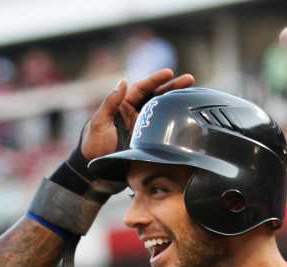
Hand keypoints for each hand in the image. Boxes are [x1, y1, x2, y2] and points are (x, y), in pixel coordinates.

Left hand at [80, 69, 195, 162]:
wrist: (95, 172)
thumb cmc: (93, 146)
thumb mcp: (99, 123)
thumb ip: (110, 103)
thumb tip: (123, 82)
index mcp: (123, 106)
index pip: (142, 89)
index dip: (155, 80)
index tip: (169, 73)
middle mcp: (135, 115)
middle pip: (157, 97)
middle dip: (173, 87)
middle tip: (189, 80)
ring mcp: (143, 129)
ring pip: (163, 112)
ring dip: (177, 103)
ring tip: (193, 95)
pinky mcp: (148, 143)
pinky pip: (163, 131)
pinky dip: (175, 125)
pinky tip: (187, 120)